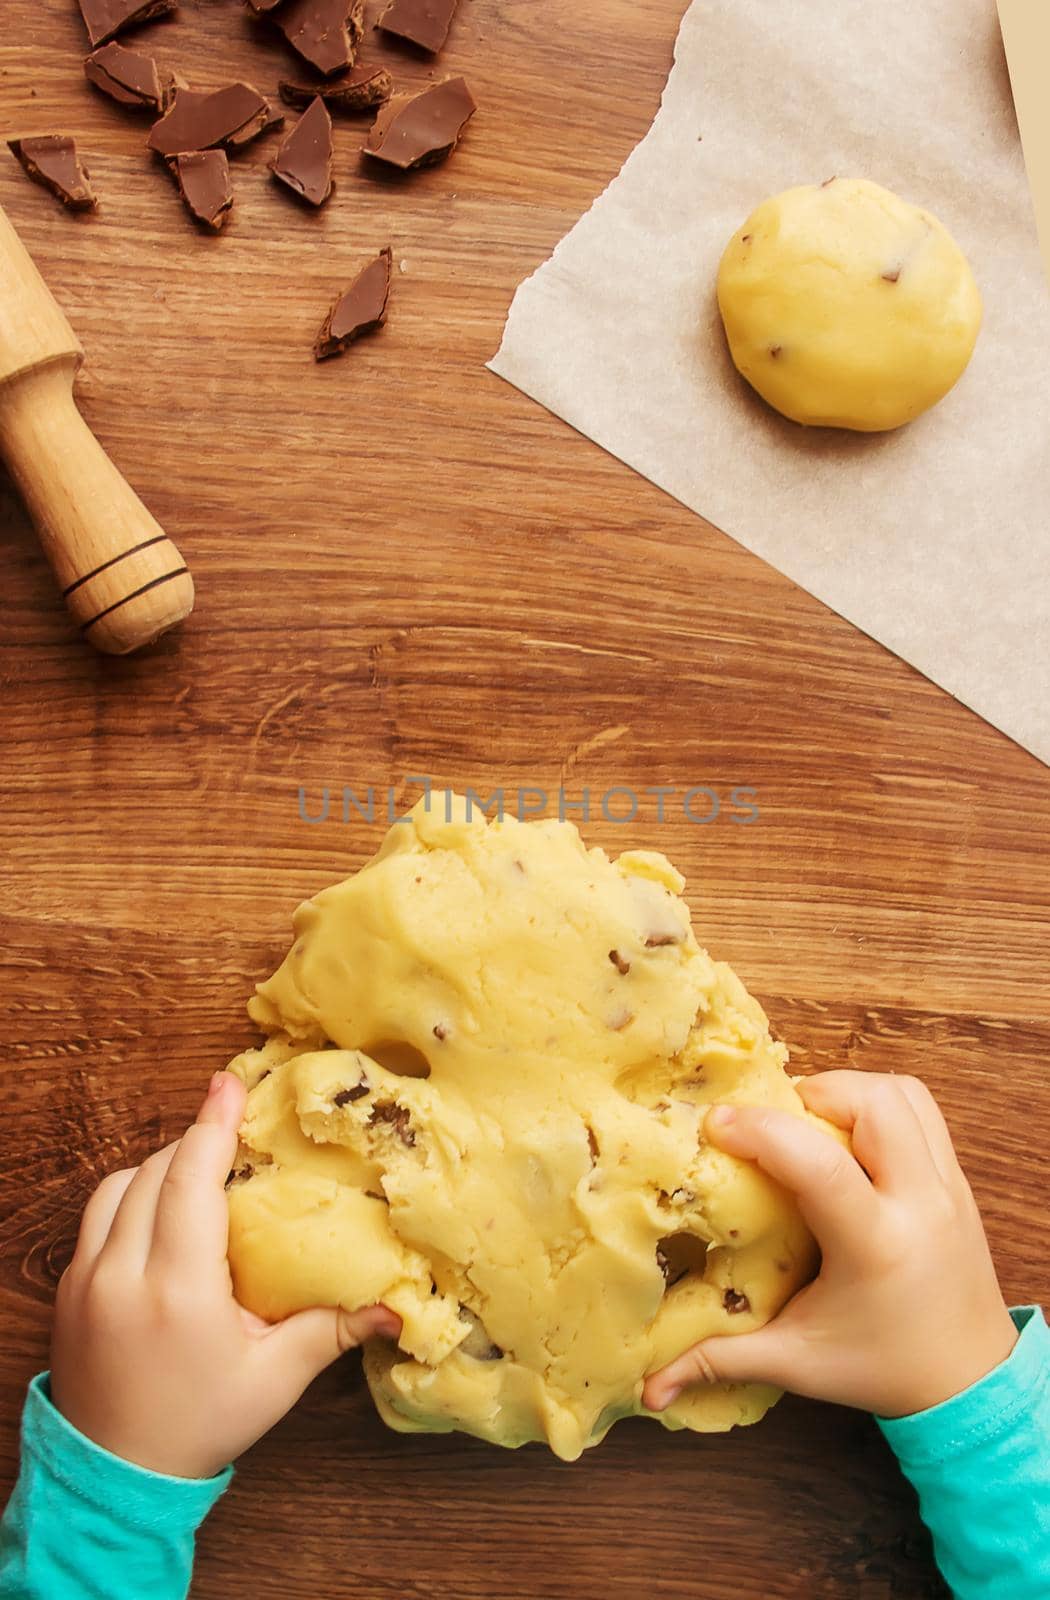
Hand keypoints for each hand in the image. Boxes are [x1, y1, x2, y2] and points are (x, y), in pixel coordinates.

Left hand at [51, 1071, 401, 1478]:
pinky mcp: (68, 1290)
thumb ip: (333, 1331)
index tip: (231, 1083)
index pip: (190, 1181)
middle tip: (234, 1126)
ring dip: (160, 1165)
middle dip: (194, 1141)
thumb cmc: (198, 1425)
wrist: (113, 1476)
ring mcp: (87, 1279)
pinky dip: (130, 1194)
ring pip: (118, 1186)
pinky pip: (96, 1215)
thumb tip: (399, 1308)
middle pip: (155, 1172)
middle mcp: (123, 1273)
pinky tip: (162, 1206)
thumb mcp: (274, 1380)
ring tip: (200, 1165)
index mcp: (177, 1289)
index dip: (212, 1125)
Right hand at [643, 1070, 1016, 1418]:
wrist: (972, 1386)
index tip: (718, 1124)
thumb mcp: (797, 1363)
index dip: (763, 1132)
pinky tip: (847, 1139)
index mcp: (876, 1245)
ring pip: (904, 1094)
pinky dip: (880, 1106)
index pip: (820, 1164)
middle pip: (874, 1103)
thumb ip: (721, 1360)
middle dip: (815, 1095)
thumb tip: (650, 1387)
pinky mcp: (959, 1181)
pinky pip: (924, 1112)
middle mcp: (921, 1203)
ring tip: (812, 1125)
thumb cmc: (882, 1369)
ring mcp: (948, 1187)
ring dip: (850, 1093)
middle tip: (777, 1125)